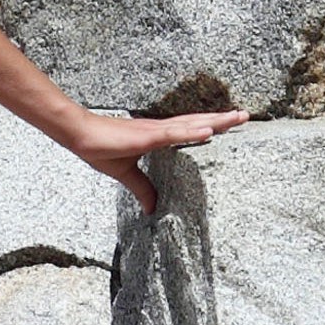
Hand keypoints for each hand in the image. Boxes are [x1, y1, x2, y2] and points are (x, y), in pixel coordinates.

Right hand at [61, 104, 247, 211]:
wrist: (80, 136)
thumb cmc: (100, 148)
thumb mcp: (126, 174)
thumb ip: (142, 189)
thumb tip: (152, 209)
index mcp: (158, 136)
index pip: (189, 129)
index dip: (209, 126)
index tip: (229, 124)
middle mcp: (161, 129)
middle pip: (197, 123)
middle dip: (222, 120)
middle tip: (245, 115)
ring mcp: (155, 130)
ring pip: (191, 124)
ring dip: (215, 121)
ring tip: (236, 117)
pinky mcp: (147, 135)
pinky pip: (174, 133)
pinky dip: (192, 131)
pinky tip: (208, 130)